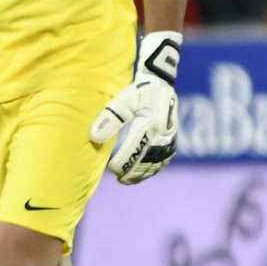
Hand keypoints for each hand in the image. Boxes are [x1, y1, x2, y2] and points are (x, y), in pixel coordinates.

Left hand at [89, 31, 181, 184]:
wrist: (161, 84)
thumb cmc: (138, 92)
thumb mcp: (121, 101)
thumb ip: (108, 119)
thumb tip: (94, 137)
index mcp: (151, 121)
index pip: (136, 148)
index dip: (124, 162)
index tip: (112, 170)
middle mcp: (164, 132)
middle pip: (148, 159)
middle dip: (133, 172)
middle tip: (119, 179)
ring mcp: (170, 136)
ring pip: (157, 162)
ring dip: (143, 174)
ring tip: (127, 180)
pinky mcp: (173, 138)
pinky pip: (165, 159)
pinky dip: (154, 169)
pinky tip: (143, 174)